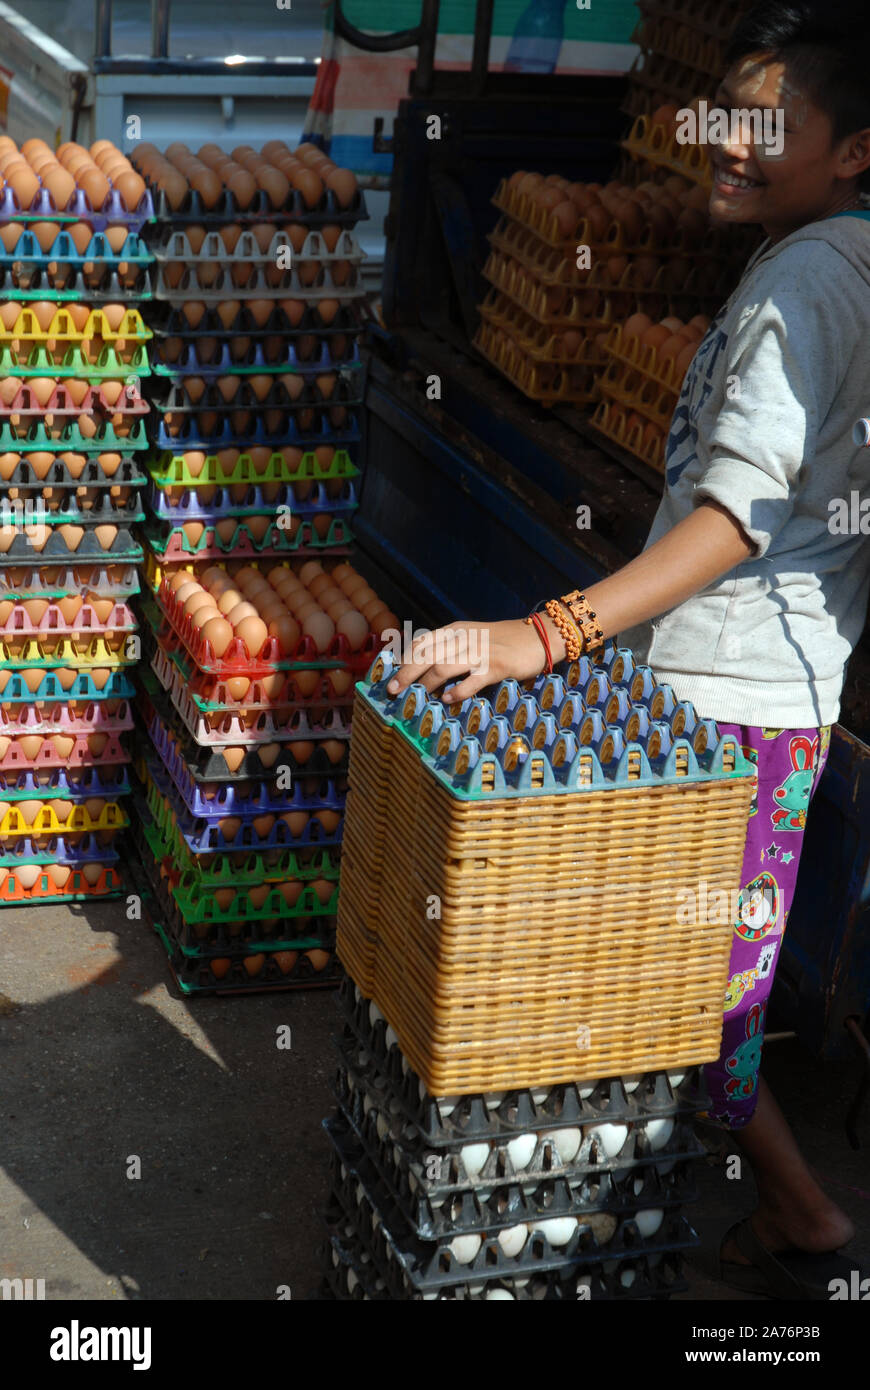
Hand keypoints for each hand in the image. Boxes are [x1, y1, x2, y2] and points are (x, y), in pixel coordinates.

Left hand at [385, 616, 565, 702]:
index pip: (422, 642)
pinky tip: (446, 700)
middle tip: (392, 689)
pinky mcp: (496, 666)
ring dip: (425, 683)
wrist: (539, 635)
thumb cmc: (504, 640)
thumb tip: (424, 664)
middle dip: (406, 672)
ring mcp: (480, 652)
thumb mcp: (473, 635)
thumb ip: (452, 646)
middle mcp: (464, 639)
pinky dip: (457, 690)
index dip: (403, 658)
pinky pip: (472, 680)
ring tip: (414, 697)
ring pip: (443, 666)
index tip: (389, 673)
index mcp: (456, 629)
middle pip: (427, 655)